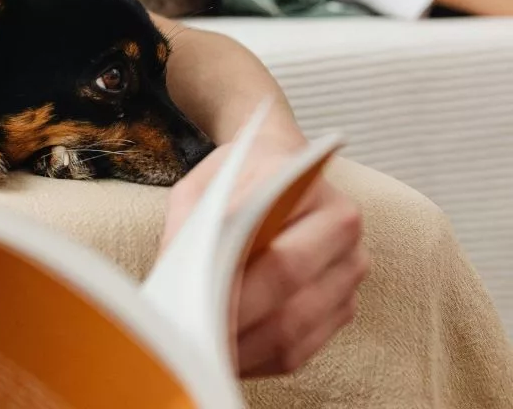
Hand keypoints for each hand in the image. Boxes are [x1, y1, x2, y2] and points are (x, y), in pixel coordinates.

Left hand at [161, 142, 370, 376]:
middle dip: (236, 322)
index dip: (238, 290)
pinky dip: (259, 359)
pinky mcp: (343, 305)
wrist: (276, 165)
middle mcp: (341, 230)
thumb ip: (190, 226)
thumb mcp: (202, 187)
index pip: (279, 255)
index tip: (198, 311)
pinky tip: (226, 357)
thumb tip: (174, 279)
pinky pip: (303, 346)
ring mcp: (348, 270)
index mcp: (311, 190)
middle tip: (193, 339)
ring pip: (297, 328)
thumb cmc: (234, 178)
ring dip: (245, 349)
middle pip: (289, 293)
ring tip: (201, 354)